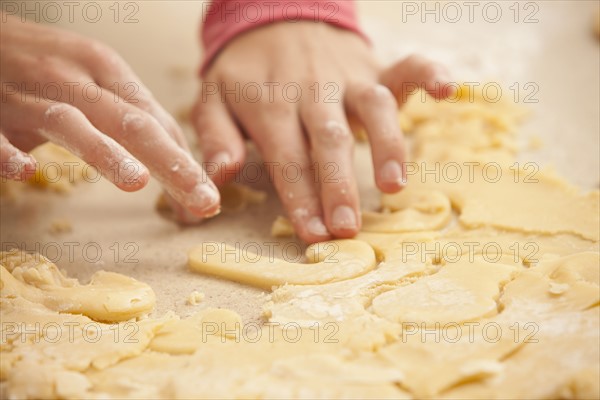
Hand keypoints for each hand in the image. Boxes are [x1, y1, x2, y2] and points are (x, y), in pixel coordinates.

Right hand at [0, 14, 218, 218]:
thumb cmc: (44, 68)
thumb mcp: (94, 81)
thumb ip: (131, 118)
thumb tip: (178, 162)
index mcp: (104, 69)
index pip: (156, 120)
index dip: (186, 161)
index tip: (209, 198)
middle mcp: (72, 79)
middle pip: (130, 123)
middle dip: (171, 164)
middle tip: (201, 200)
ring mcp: (27, 94)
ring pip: (70, 122)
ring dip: (103, 152)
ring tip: (137, 181)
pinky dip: (8, 151)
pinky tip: (26, 171)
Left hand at [193, 21, 452, 242]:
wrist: (275, 15)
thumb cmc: (246, 70)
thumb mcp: (214, 97)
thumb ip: (215, 136)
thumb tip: (220, 176)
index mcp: (270, 105)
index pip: (287, 157)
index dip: (299, 197)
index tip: (312, 234)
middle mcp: (311, 92)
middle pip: (328, 140)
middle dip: (338, 185)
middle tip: (347, 227)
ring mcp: (346, 78)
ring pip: (372, 107)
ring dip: (386, 144)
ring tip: (393, 185)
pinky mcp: (373, 67)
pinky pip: (404, 66)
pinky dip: (427, 73)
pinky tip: (448, 90)